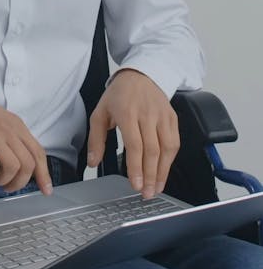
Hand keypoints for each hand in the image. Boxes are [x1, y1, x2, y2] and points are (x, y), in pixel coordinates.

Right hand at [0, 87, 52, 195]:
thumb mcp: (3, 121)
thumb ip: (14, 138)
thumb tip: (21, 164)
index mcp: (18, 126)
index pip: (38, 153)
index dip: (44, 174)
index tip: (46, 190)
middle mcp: (9, 131)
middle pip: (28, 164)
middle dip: (19, 183)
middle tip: (6, 186)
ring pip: (12, 168)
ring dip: (1, 181)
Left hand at [87, 69, 179, 198]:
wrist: (140, 75)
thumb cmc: (119, 94)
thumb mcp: (100, 112)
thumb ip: (96, 138)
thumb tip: (93, 161)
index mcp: (127, 112)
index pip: (135, 145)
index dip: (136, 167)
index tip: (135, 184)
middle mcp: (147, 114)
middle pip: (153, 150)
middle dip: (150, 176)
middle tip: (146, 193)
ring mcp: (162, 116)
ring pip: (167, 148)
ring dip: (163, 172)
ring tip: (157, 188)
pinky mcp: (172, 118)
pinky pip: (175, 142)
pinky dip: (171, 160)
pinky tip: (164, 171)